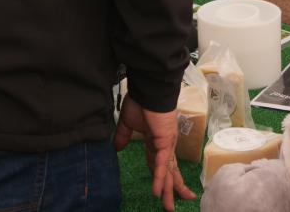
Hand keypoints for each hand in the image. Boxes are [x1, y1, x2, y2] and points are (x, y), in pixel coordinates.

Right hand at [113, 94, 194, 210]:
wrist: (148, 88)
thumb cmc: (140, 101)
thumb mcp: (127, 123)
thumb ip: (123, 136)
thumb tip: (116, 148)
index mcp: (155, 142)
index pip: (158, 165)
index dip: (161, 179)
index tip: (162, 191)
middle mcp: (163, 146)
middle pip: (168, 173)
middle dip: (172, 190)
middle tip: (173, 206)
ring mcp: (165, 145)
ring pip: (167, 173)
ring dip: (168, 191)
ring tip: (169, 207)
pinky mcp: (164, 142)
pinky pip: (161, 164)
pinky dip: (159, 178)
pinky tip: (157, 191)